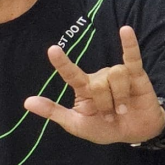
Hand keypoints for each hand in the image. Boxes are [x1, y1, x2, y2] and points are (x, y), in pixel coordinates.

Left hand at [22, 26, 164, 144]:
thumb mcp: (76, 124)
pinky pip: (132, 57)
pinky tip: (126, 31)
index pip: (70, 73)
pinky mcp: (137, 75)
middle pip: (97, 84)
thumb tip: (27, 102)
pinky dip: (129, 44)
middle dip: (104, 105)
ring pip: (115, 76)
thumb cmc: (104, 127)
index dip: (62, 63)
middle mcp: (99, 78)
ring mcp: (117, 74)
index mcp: (83, 88)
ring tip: (122, 109)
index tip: (52, 50)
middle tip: (110, 117)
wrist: (134, 133)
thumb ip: (54, 112)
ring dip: (119, 99)